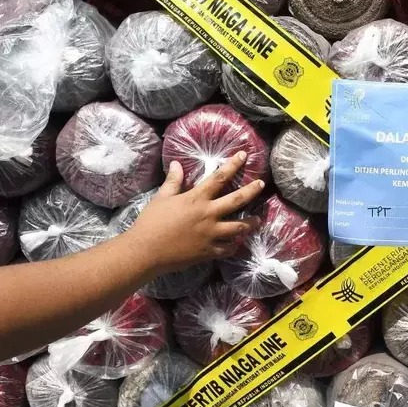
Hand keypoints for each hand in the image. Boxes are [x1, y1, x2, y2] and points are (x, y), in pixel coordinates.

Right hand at [128, 152, 264, 272]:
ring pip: (239, 227)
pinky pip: (228, 248)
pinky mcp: (209, 251)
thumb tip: (177, 163)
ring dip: (250, 223)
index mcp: (197, 199)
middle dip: (252, 190)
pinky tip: (237, 244)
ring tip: (257, 220)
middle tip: (262, 184)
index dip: (233, 165)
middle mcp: (209, 214)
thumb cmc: (151, 222)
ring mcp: (211, 234)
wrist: (146, 251)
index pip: (220, 177)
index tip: (244, 155)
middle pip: (237, 200)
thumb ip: (173, 181)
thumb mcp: (161, 198)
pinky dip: (234, 246)